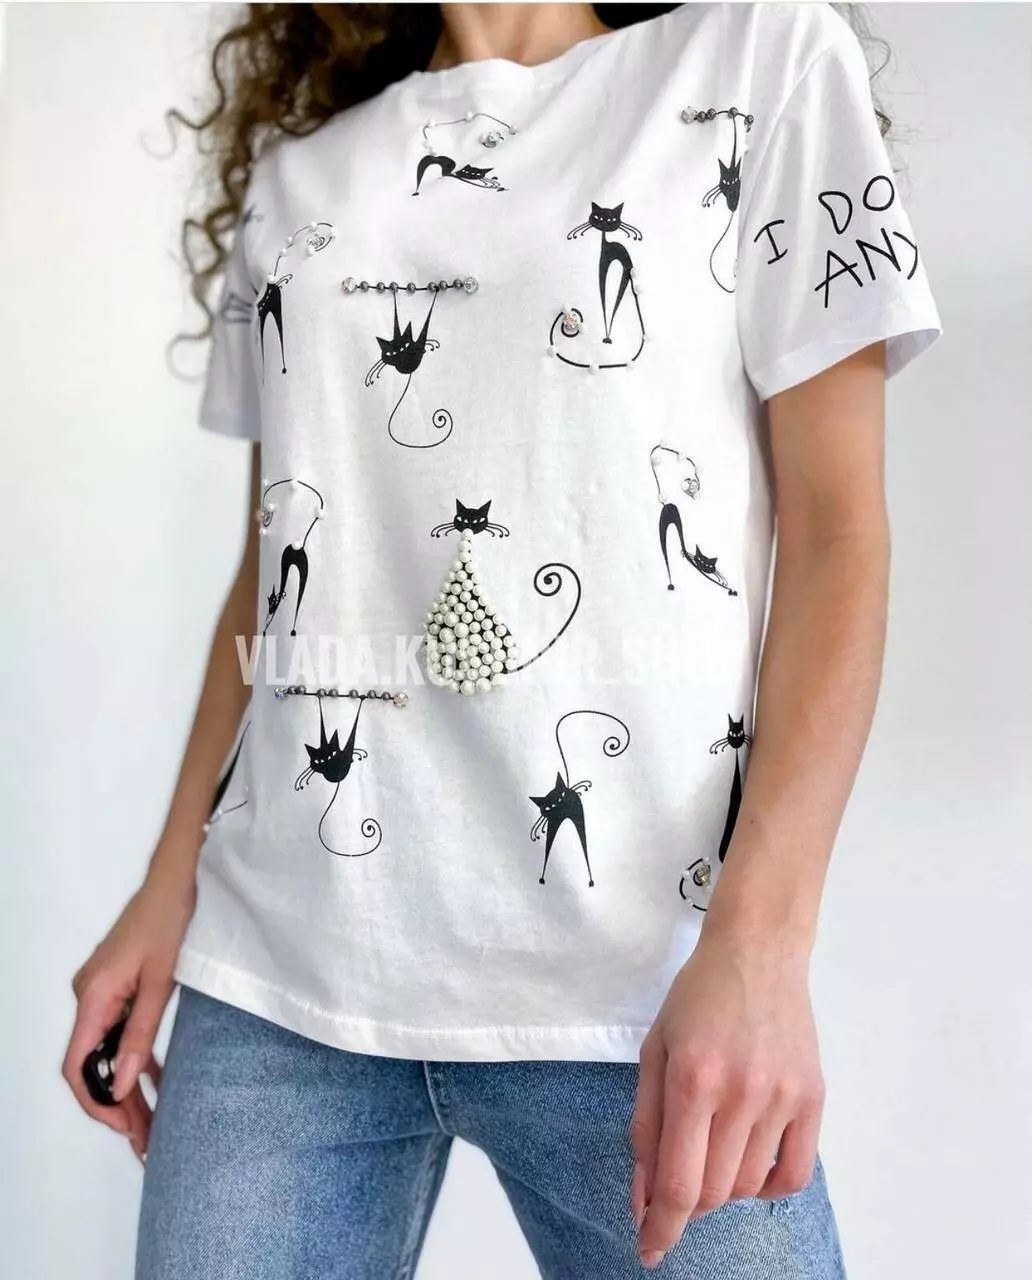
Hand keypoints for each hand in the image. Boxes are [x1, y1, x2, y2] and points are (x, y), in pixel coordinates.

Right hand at [61, 870, 195, 1162]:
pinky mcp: (119, 984)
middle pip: (93, 1062)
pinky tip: (156, 1079)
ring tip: (151, 1122)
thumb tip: (121, 1086)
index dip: (96, 1102)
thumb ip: (140, 1034)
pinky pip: (120, 1029)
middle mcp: (90, 996)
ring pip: (108, 1049)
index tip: (123, 1127)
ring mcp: (103, 990)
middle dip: (116, 1104)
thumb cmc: (169, 919)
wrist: (175, 878)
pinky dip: (134, 1055)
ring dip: (127, 1084)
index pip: (77, 1065)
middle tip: (144, 1138)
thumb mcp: (161, 983)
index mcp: (93, 996)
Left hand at [629, 930, 824, 1267]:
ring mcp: (784, 1097)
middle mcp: (742, 1092)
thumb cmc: (696, 997)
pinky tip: (749, 1165)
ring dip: (721, 1187)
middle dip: (686, 1202)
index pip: (679, 1183)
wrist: (758, 952)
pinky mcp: (814, 1098)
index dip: (661, 1227)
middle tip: (676, 1177)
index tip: (648, 1249)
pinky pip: (794, 1174)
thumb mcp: (654, 1051)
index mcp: (693, 1079)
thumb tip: (646, 1197)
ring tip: (710, 1147)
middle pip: (713, 1192)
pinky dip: (766, 1186)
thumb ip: (646, 1126)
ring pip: (748, 1187)